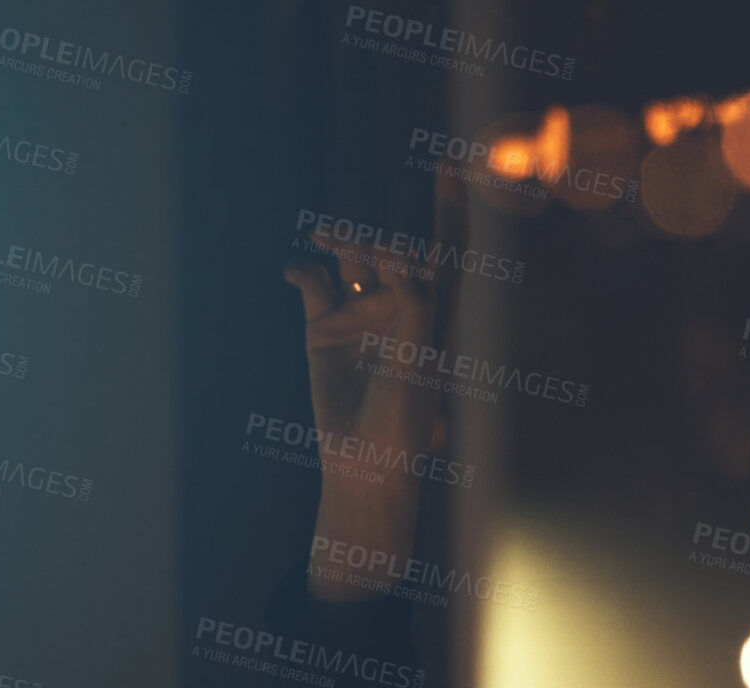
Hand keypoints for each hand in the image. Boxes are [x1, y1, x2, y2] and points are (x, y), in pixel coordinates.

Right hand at [282, 179, 463, 600]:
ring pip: (352, 257)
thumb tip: (393, 253)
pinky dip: (304, 268)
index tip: (451, 165)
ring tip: (332, 239)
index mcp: (435, 312)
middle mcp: (399, 306)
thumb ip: (414, 302)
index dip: (450, 210)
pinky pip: (313, 282)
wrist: (365, 460)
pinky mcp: (323, 328)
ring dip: (344, 241)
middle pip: (391, 249)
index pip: (447, 251)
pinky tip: (298, 271)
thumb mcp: (419, 358)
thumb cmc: (405, 417)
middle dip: (381, 241)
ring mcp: (361, 313)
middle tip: (377, 259)